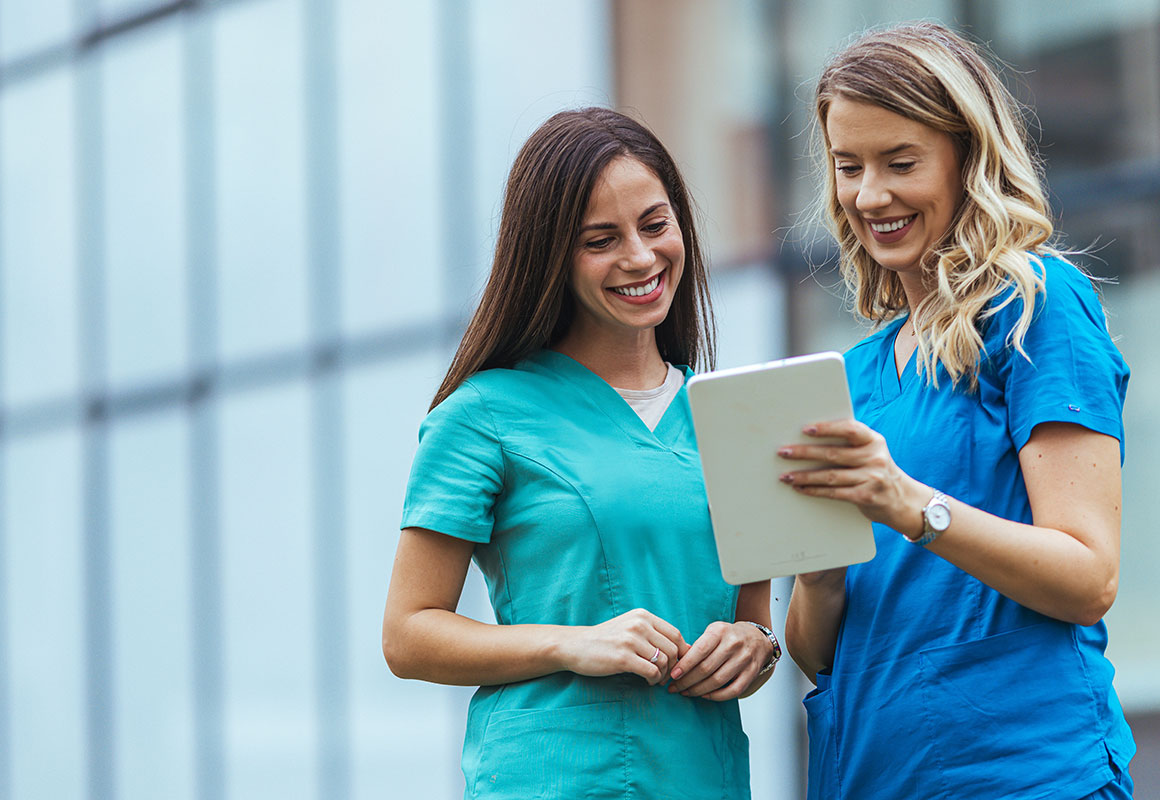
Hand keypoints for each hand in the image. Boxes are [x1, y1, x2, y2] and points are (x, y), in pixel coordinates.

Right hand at [557, 608, 687, 685]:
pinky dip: (653, 680)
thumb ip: (652, 633)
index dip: (681, 653)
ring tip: (655, 680)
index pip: (675, 634)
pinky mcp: (623, 657)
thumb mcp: (630, 627)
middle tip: (665, 677)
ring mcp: (631, 640)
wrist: (575, 645)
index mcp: (643, 616)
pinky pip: (651, 671)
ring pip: (664, 661)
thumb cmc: (606, 639)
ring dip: (663, 675)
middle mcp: (639, 624)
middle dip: (674, 667)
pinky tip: (647, 681)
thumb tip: (683, 649)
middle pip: (673, 649)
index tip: (675, 665)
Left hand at [666, 621, 770, 699]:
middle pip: (706, 668)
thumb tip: (678, 664)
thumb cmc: (727, 636)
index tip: (672, 675)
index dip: (684, 665)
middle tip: (674, 687)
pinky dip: (717, 696)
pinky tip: (705, 696)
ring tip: (685, 692)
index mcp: (720, 632)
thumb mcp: (712, 632)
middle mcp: (733, 644)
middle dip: (687, 681)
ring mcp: (744, 659)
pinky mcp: (752, 673)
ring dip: (698, 690)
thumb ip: (697, 645)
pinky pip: (733, 690)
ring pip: (718, 681)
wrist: (756, 638)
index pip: (699, 650)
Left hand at [777, 419, 927, 536]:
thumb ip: (850, 444)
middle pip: (833, 454)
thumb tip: (809, 437)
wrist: (903, 500)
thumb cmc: (877, 470)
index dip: (827, 428)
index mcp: (874, 441)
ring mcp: (872, 478)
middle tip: (783, 452)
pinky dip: (814, 490)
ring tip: (786, 475)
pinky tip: (800, 488)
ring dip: (804, 476)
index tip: (806, 429)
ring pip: (830, 476)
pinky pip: (834, 492)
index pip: (850, 429)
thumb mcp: (872, 452)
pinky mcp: (866, 496)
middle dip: (804, 453)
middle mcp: (875, 458)